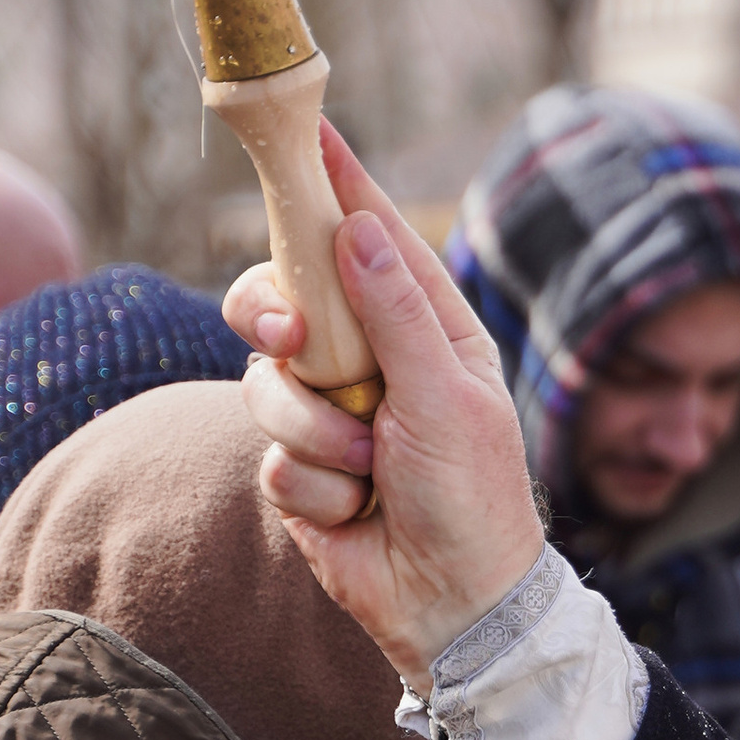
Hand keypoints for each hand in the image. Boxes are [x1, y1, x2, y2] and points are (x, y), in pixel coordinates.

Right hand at [224, 123, 542, 686]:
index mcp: (428, 327)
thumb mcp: (445, 396)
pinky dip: (311, 482)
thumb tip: (356, 228)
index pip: (372, 238)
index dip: (335, 187)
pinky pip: (269, 451)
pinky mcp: (301, 468)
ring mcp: (332, 413)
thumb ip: (394, 313)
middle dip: (280, 322)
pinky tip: (354, 509)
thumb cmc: (473, 499)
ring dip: (314, 432)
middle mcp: (374, 360)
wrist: (454, 608)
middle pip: (286, 298)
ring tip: (366, 468)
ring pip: (266, 382)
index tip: (306, 132)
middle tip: (293, 341)